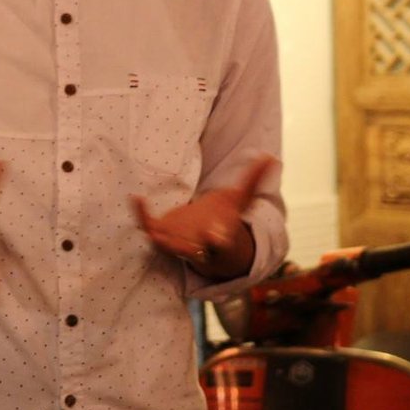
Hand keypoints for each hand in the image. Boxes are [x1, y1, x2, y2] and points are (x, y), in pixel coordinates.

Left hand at [132, 155, 276, 278]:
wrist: (208, 245)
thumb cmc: (226, 220)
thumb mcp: (240, 201)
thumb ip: (253, 180)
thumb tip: (272, 158)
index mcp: (221, 240)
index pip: (221, 244)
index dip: (218, 240)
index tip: (217, 235)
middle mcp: (199, 246)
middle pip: (193, 251)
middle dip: (188, 248)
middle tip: (184, 243)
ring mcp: (179, 244)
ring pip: (169, 247)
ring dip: (162, 241)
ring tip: (154, 233)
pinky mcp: (162, 235)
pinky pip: (150, 228)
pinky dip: (142, 216)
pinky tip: (136, 198)